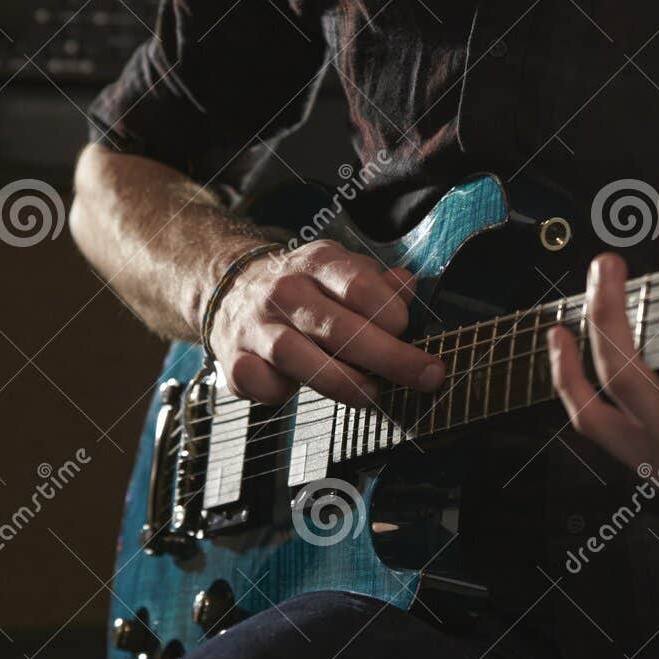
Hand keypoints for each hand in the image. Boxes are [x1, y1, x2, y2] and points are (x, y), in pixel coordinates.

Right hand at [208, 240, 445, 406]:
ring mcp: (257, 325)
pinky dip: (279, 393)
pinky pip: (258, 382)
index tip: (407, 332)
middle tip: (426, 378)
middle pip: (340, 328)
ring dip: (343, 382)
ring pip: (297, 357)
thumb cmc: (305, 289)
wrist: (233, 288)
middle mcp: (285, 291)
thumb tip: (408, 286)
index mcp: (318, 263)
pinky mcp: (234, 359)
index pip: (360, 286)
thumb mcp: (341, 272)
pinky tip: (296, 393)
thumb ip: (377, 284)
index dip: (392, 314)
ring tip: (371, 395)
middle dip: (391, 358)